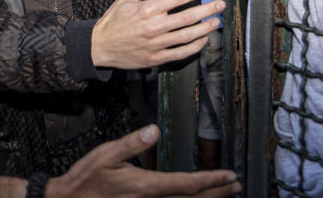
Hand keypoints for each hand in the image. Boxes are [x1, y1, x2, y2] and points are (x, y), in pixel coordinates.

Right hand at [46, 124, 240, 197]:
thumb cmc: (87, 178)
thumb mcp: (106, 154)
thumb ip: (132, 143)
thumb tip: (154, 130)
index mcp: (147, 186)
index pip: (187, 184)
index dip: (211, 180)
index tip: (229, 176)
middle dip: (217, 192)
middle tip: (235, 185)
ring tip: (224, 193)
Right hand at [91, 0, 224, 68]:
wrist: (100, 46)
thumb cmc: (113, 20)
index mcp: (147, 9)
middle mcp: (154, 27)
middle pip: (188, 16)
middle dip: (208, 9)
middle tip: (220, 3)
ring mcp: (156, 44)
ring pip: (188, 35)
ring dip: (205, 28)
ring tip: (216, 21)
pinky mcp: (156, 58)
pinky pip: (180, 53)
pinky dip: (194, 47)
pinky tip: (203, 40)